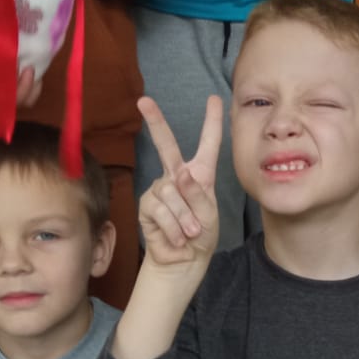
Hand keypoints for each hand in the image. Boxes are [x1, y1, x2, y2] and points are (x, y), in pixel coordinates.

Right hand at [138, 95, 222, 269]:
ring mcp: (160, 189)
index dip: (212, 121)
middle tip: (144, 101)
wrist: (184, 260)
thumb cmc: (201, 235)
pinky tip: (177, 238)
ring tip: (190, 233)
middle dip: (155, 122)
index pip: (208, 144)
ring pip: (171, 193)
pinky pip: (160, 210)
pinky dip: (173, 227)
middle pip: (166, 145)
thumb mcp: (209, 215)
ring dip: (184, 218)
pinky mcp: (146, 206)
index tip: (214, 98)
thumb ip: (197, 195)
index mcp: (200, 174)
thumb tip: (180, 174)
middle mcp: (177, 176)